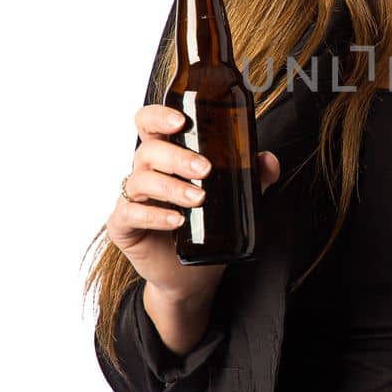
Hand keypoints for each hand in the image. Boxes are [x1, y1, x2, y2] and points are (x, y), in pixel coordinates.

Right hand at [106, 104, 280, 298]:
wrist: (192, 275)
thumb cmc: (206, 227)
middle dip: (178, 157)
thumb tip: (268, 160)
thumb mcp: (234, 198)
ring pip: (141, 180)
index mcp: (165, 157)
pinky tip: (175, 220)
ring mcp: (131, 199)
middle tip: (205, 169)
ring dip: (172, 187)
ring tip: (199, 199)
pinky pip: (130, 213)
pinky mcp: (123, 226)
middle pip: (148, 150)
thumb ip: (251, 176)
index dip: (158, 116)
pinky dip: (154, 215)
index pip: (149, 124)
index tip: (181, 121)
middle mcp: (144, 173)